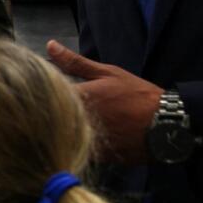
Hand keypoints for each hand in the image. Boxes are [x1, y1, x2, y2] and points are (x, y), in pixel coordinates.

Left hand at [47, 40, 162, 163]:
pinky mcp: (95, 156)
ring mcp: (87, 139)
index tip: (36, 90)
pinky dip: (73, 146)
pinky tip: (76, 141)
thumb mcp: (108, 73)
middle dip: (46, 113)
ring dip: (58, 131)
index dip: (38, 92)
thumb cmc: (136, 95)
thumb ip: (74, 62)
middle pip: (48, 117)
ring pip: (60, 136)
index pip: (44, 93)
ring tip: (61, 125)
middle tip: (44, 109)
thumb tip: (50, 45)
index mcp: (79, 96)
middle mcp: (79, 119)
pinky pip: (76, 152)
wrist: (166, 126)